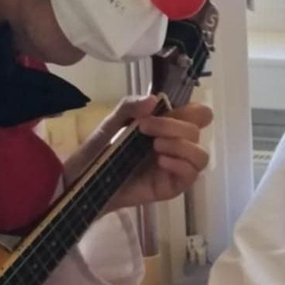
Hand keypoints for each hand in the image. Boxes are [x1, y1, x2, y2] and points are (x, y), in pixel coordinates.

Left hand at [64, 96, 213, 211]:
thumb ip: (130, 106)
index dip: (188, 111)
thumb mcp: (111, 123)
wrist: (83, 181)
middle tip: (144, 129)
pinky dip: (179, 164)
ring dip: (180, 145)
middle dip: (172, 125)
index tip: (161, 112)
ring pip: (201, 154)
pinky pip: (192, 174)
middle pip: (198, 130)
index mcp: (168, 127)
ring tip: (155, 147)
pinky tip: (160, 161)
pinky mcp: (172, 186)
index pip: (198, 114)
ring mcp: (177, 166)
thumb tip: (154, 99)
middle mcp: (178, 145)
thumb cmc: (99, 151)